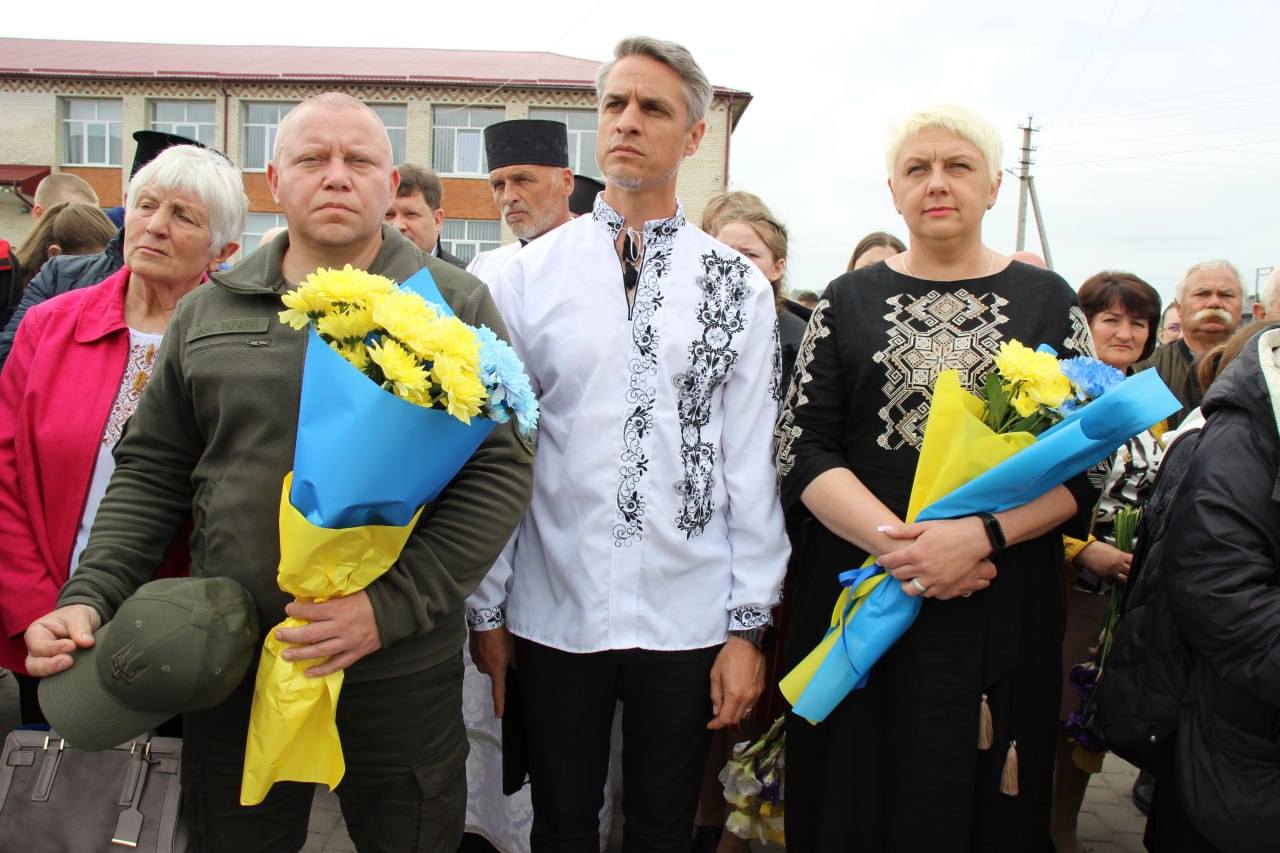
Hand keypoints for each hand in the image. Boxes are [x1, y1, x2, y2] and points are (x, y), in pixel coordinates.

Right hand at [24, 604, 101, 676]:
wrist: (85, 623)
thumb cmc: (76, 617)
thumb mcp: (79, 615)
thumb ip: (81, 627)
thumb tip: (86, 642)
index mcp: (37, 632)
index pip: (38, 645)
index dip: (53, 648)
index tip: (72, 645)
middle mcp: (36, 649)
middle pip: (33, 664)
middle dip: (49, 665)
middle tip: (69, 661)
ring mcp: (44, 661)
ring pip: (41, 674)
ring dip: (55, 673)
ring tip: (72, 667)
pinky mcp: (55, 670)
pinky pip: (54, 678)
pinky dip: (62, 677)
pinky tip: (74, 673)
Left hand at [278, 591, 381, 676]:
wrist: (395, 613)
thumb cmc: (373, 599)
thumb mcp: (352, 591)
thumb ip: (333, 597)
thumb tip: (312, 598)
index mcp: (339, 609)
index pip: (312, 611)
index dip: (297, 610)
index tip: (288, 610)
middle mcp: (340, 627)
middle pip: (310, 633)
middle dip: (291, 635)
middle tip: (278, 636)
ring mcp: (348, 642)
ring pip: (320, 651)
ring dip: (300, 654)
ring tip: (286, 655)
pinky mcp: (356, 652)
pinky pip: (336, 664)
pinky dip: (322, 670)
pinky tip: (308, 673)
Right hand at [469, 626, 514, 717]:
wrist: (485, 621)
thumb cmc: (502, 637)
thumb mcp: (513, 650)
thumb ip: (515, 663)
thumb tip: (515, 669)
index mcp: (496, 670)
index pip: (498, 692)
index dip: (499, 704)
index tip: (498, 715)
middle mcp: (484, 668)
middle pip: (492, 671)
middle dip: (497, 665)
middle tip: (503, 651)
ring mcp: (476, 660)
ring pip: (485, 663)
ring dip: (490, 656)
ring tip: (495, 644)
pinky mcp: (471, 652)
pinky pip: (480, 655)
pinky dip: (484, 651)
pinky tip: (487, 641)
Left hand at [708, 637, 763, 729]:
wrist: (748, 643)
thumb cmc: (731, 655)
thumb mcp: (715, 675)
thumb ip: (715, 695)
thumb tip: (716, 709)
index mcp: (735, 694)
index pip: (726, 719)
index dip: (717, 724)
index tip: (711, 724)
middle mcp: (748, 697)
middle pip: (736, 719)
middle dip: (725, 721)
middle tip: (716, 717)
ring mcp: (756, 693)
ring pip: (745, 713)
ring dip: (734, 713)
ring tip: (725, 706)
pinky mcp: (760, 689)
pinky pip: (751, 704)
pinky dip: (742, 706)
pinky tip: (735, 698)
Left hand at [879, 518, 996, 599]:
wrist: (974, 539)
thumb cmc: (949, 530)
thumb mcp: (924, 526)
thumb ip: (902, 531)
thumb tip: (883, 530)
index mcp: (915, 552)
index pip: (890, 562)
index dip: (883, 561)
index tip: (881, 560)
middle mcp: (923, 568)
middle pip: (898, 576)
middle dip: (893, 571)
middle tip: (894, 567)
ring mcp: (934, 579)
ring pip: (911, 590)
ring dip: (906, 584)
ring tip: (908, 577)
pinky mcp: (945, 585)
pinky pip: (928, 594)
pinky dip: (923, 589)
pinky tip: (923, 581)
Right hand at [1076, 541, 1131, 581]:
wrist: (1085, 551)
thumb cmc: (1097, 548)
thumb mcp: (1113, 549)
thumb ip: (1121, 556)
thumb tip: (1128, 560)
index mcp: (1121, 556)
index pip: (1135, 562)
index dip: (1136, 564)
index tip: (1137, 565)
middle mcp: (1117, 565)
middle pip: (1131, 572)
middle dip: (1132, 572)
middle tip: (1131, 572)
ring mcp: (1111, 572)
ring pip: (1124, 579)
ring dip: (1124, 578)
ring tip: (1122, 576)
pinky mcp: (1104, 577)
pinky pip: (1112, 582)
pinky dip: (1113, 581)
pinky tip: (1111, 577)